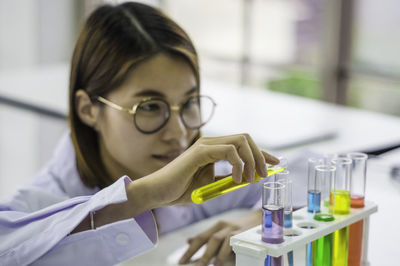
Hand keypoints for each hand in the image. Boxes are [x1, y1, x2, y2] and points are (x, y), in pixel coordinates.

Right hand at [144, 133, 278, 206]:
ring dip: (251, 160)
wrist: (159, 193)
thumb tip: (250, 178)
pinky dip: (238, 164)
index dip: (262, 153)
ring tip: (250, 179)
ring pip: (241, 141)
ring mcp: (205, 145)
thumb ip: (229, 180)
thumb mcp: (212, 186)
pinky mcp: (200, 152)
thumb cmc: (181, 190)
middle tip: (263, 176)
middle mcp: (211, 143)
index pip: (244, 144)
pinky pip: (229, 151)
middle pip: (246, 138)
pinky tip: (236, 179)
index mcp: (214, 149)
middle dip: (260, 156)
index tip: (275, 164)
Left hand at [179, 210, 261, 265]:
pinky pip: (234, 243)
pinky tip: (224, 261)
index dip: (190, 249)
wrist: (261, 218)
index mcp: (217, 226)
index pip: (201, 238)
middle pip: (209, 239)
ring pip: (220, 240)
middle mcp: (224, 225)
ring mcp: (235, 229)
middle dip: (200, 254)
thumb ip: (207, 237)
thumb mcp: (222, 230)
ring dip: (214, 255)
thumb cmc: (240, 228)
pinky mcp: (245, 233)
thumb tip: (188, 241)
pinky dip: (227, 252)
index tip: (181, 261)